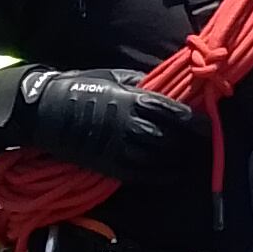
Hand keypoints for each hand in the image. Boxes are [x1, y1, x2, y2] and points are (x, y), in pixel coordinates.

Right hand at [13, 68, 207, 183]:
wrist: (44, 110)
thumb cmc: (79, 86)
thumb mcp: (112, 76)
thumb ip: (140, 84)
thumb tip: (161, 88)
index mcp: (133, 98)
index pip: (175, 112)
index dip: (195, 122)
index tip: (208, 125)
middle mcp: (130, 124)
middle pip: (172, 138)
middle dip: (193, 143)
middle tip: (206, 145)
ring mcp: (119, 146)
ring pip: (160, 157)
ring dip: (181, 161)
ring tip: (193, 161)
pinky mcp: (108, 164)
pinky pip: (142, 174)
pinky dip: (161, 175)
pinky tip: (173, 174)